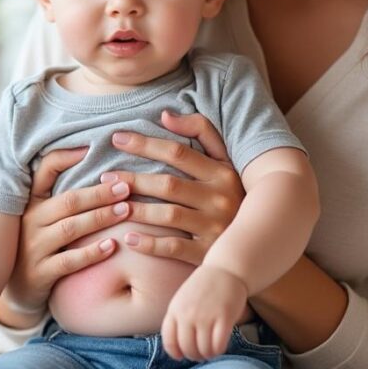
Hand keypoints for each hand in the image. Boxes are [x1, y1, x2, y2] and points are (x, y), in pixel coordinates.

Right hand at [0, 146, 131, 318]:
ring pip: (70, 229)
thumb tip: (86, 153)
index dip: (66, 158)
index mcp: (31, 202)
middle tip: (126, 187)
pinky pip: (68, 261)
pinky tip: (112, 246)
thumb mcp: (40, 214)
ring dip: (100, 218)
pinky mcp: (40, 273)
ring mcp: (34, 248)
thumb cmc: (37, 243)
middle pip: (68, 201)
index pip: (44, 172)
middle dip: (99, 193)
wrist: (17, 289)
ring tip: (126, 210)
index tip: (92, 148)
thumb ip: (59, 190)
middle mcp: (30, 221)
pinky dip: (91, 253)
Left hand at [109, 111, 244, 264]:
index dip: (145, 143)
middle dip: (133, 178)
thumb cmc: (234, 192)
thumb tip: (165, 114)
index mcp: (223, 172)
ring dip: (137, 209)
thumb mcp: (225, 159)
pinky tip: (127, 238)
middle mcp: (221, 198)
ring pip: (169, 215)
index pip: (178, 152)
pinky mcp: (210, 254)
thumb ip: (200, 131)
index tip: (117, 138)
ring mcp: (217, 227)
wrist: (263, 241)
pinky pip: (175, 248)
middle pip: (169, 184)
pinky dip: (150, 244)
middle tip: (104, 176)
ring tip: (112, 204)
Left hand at [161, 264, 247, 360]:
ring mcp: (205, 316)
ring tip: (211, 351)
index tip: (181, 356)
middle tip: (201, 354)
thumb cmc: (204, 287)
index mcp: (175, 309)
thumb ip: (178, 319)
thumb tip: (177, 347)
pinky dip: (219, 350)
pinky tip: (220, 347)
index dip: (175, 352)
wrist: (226, 270)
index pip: (169, 340)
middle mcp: (187, 314)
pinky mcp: (223, 318)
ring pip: (203, 350)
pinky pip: (218, 345)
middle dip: (194, 356)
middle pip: (187, 348)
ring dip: (208, 355)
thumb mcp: (182, 300)